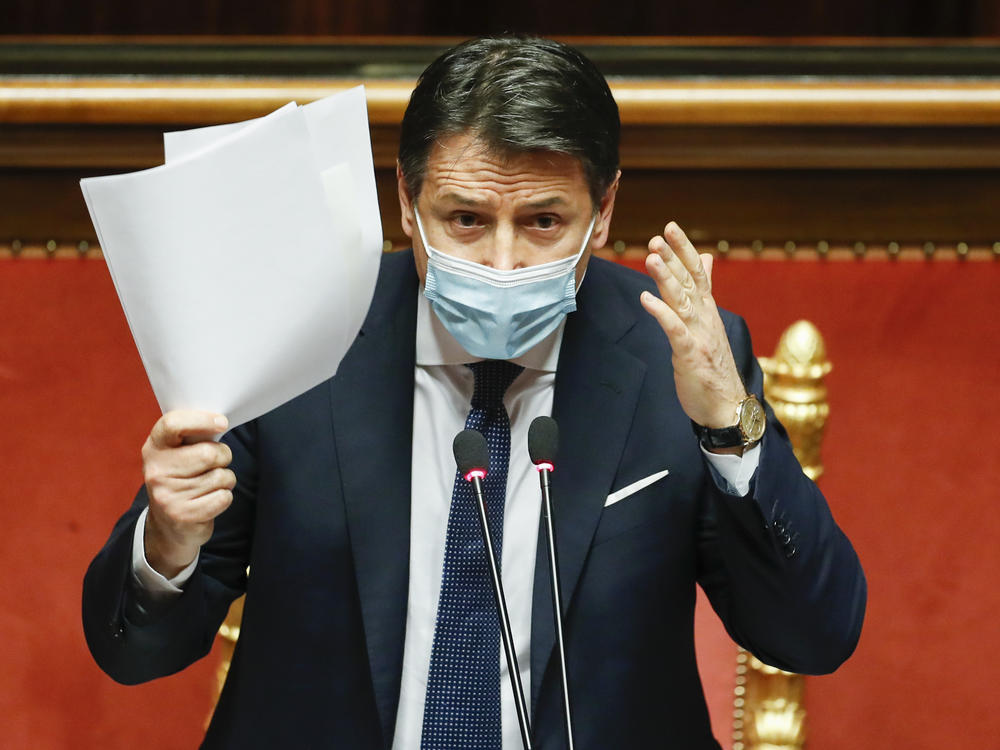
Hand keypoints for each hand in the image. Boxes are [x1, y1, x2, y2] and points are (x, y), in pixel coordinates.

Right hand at [141, 410, 234, 577]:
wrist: (168, 523)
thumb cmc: (182, 477)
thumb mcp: (178, 452)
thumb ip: (193, 435)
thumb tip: (220, 421)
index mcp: (154, 447)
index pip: (173, 424)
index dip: (201, 420)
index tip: (222, 422)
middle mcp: (156, 471)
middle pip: (209, 453)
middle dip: (223, 456)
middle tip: (216, 462)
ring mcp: (167, 495)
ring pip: (221, 476)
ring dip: (225, 479)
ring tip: (209, 484)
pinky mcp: (183, 515)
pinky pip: (223, 497)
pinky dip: (224, 497)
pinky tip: (209, 499)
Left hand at [639, 222, 746, 430]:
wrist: (727, 405)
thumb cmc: (713, 366)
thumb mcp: (708, 323)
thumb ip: (703, 291)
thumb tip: (705, 259)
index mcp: (707, 310)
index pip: (697, 273)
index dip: (683, 250)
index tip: (670, 228)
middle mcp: (705, 318)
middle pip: (690, 281)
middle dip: (674, 256)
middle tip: (659, 234)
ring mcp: (699, 335)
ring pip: (682, 300)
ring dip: (666, 278)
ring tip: (651, 257)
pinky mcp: (690, 354)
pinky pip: (675, 330)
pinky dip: (661, 313)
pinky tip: (646, 298)